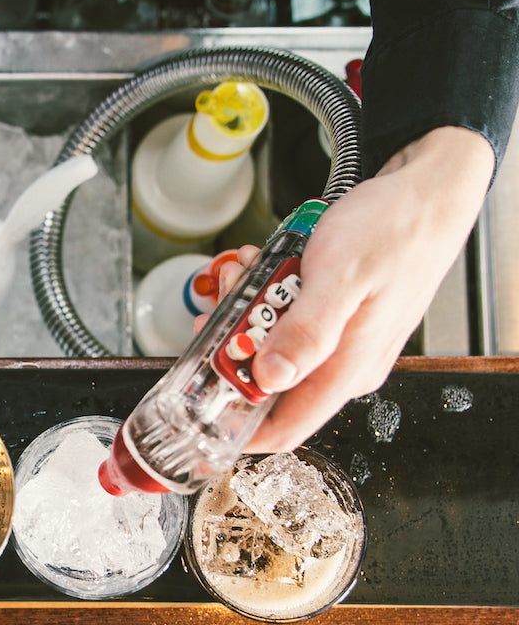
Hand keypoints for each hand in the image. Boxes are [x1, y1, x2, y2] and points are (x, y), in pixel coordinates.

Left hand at [215, 125, 494, 452]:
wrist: (426, 194)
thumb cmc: (394, 230)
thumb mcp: (341, 277)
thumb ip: (307, 331)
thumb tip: (270, 377)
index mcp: (347, 369)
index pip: (285, 430)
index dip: (236, 428)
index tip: (198, 400)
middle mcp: (343, 366)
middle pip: (267, 382)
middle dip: (234, 344)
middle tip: (226, 297)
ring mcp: (340, 344)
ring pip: (272, 346)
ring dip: (248, 311)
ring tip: (246, 271)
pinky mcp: (335, 320)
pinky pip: (287, 322)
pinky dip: (268, 296)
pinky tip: (266, 266)